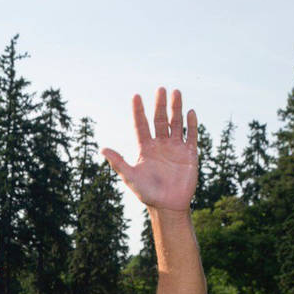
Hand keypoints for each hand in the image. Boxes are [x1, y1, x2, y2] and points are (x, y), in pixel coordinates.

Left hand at [102, 88, 197, 211]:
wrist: (168, 205)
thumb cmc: (147, 192)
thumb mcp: (130, 177)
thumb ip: (118, 162)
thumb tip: (102, 149)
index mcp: (145, 148)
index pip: (141, 125)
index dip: (138, 111)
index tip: (136, 96)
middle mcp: (159, 145)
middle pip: (159, 120)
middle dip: (159, 104)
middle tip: (160, 89)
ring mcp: (175, 148)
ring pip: (176, 123)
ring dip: (176, 108)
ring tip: (176, 92)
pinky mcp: (189, 153)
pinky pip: (191, 135)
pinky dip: (192, 124)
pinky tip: (191, 112)